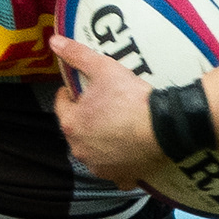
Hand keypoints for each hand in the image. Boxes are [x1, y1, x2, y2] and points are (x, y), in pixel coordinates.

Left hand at [49, 35, 178, 190]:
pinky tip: (128, 154)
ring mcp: (100, 166)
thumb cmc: (131, 98)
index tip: (78, 89)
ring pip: (94, 151)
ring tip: (115, 126)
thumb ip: (77, 55)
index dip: (70, 94)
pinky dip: (120, 163)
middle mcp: (80, 149)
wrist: (164, 127)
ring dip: (99, 141)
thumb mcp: (103, 68)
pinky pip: (117, 171)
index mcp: (71, 125)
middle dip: (85, 118)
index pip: (62, 106)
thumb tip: (54, 41)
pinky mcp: (121, 177)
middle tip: (101, 105)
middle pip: (77, 130)